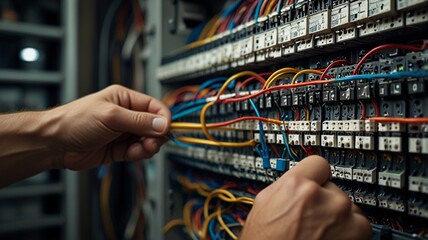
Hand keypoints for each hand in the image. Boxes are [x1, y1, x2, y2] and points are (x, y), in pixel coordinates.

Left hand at [47, 85, 170, 169]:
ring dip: (147, 147)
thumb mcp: (111, 117)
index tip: (167, 130)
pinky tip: (132, 154)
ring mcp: (123, 133)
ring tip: (140, 150)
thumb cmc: (75, 121)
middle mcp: (126, 115)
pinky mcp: (119, 149)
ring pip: (147, 141)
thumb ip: (139, 121)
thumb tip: (163, 123)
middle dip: (155, 135)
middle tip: (152, 143)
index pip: (154, 107)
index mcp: (125, 99)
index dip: (163, 119)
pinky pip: (137, 152)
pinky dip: (138, 155)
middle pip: (153, 126)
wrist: (54, 143)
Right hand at [240, 155, 371, 239]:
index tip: (316, 184)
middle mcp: (319, 196)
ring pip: (347, 205)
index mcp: (294, 185)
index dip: (315, 177)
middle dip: (324, 201)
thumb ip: (285, 186)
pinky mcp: (357, 233)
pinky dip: (351, 233)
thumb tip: (299, 180)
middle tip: (311, 219)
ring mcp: (340, 214)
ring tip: (320, 233)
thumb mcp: (263, 204)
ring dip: (339, 217)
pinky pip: (361, 224)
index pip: (318, 163)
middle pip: (332, 187)